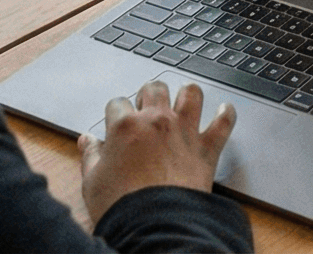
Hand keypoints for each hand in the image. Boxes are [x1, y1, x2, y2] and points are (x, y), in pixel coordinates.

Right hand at [79, 79, 234, 218]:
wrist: (155, 224)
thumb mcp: (93, 182)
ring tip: (182, 101)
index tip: (117, 121)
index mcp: (125, 126)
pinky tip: (224, 110)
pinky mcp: (207, 148)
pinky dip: (226, 114)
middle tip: (147, 106)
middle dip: (149, 93)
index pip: (117, 103)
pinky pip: (224, 122)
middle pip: (154, 88)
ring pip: (191, 93)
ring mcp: (184, 131)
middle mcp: (156, 121)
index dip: (116, 112)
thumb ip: (91, 156)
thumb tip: (86, 141)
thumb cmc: (122, 205)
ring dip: (186, 94)